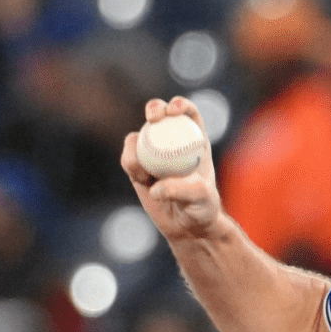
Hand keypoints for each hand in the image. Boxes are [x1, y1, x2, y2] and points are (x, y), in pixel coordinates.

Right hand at [120, 97, 220, 240]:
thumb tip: (157, 187)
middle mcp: (173, 141)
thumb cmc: (202, 209)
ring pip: (138, 136)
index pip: (189, 113)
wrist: (186, 226)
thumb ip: (185, 190)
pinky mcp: (137, 165)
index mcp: (195, 140)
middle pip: (161, 113)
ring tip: (145, 175)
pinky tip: (141, 179)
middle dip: (155, 107)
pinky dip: (131, 164)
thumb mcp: (202, 199)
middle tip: (154, 118)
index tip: (174, 111)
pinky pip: (128, 157)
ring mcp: (153, 152)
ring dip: (136, 149)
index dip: (180, 104)